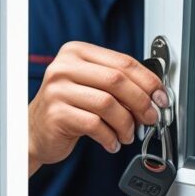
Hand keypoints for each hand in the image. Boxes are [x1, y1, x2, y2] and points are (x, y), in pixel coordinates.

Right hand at [28, 42, 168, 173]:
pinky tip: (111, 142)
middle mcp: (64, 67)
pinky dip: (110, 137)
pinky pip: (95, 125)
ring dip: (126, 124)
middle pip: (117, 81)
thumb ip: (117, 84)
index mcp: (75, 52)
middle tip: (150, 118)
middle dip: (141, 102)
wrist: (34, 131)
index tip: (160, 97)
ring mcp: (57, 90)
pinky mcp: (56, 114)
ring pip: (108, 104)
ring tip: (127, 134)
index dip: (148, 81)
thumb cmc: (66, 107)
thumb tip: (154, 95)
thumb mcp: (89, 86)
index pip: (122, 62)